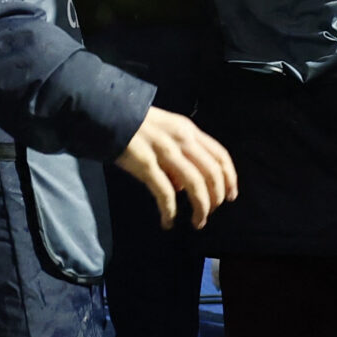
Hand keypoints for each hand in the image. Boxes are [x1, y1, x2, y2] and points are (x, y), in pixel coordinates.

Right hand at [115, 107, 238, 229]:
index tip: (230, 197)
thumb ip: (180, 154)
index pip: (220, 155)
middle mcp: (181, 139)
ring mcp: (164, 151)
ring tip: (198, 222)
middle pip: (211, 173)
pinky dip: (170, 211)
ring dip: (201, 207)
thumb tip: (184, 188)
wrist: (106, 113)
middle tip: (209, 214)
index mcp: (188, 130)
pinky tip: (168, 222)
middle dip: (216, 198)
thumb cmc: (137, 125)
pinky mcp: (145, 164)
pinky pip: (165, 192)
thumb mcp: (166, 131)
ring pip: (195, 184)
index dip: (230, 179)